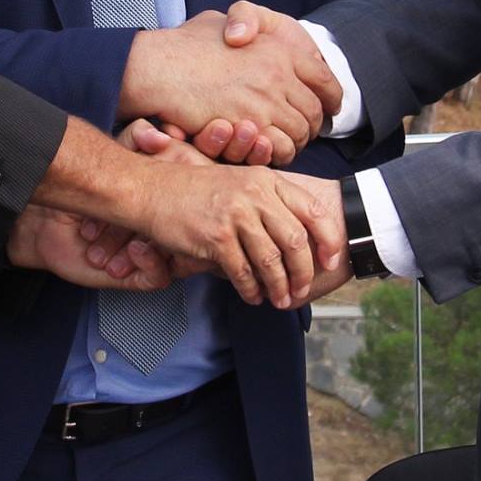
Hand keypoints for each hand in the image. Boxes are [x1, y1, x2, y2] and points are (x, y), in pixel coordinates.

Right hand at [34, 116, 343, 308]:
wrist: (150, 189)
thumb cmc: (192, 190)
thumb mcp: (236, 182)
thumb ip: (264, 201)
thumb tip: (292, 236)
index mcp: (266, 180)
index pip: (311, 210)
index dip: (327, 239)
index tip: (330, 260)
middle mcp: (255, 194)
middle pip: (296, 240)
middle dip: (303, 272)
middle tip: (301, 290)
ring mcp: (236, 215)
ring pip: (272, 260)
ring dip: (279, 286)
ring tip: (279, 300)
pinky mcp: (216, 236)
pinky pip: (243, 271)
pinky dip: (251, 289)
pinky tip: (252, 297)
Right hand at [119, 9, 341, 164]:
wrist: (159, 67)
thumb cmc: (184, 45)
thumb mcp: (219, 20)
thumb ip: (240, 24)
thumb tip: (243, 32)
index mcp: (278, 47)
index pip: (323, 78)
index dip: (331, 96)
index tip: (329, 107)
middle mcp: (278, 72)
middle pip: (314, 111)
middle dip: (312, 125)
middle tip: (302, 132)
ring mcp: (264, 100)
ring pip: (299, 133)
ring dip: (295, 142)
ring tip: (283, 144)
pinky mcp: (248, 124)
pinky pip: (279, 147)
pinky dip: (278, 153)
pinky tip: (267, 150)